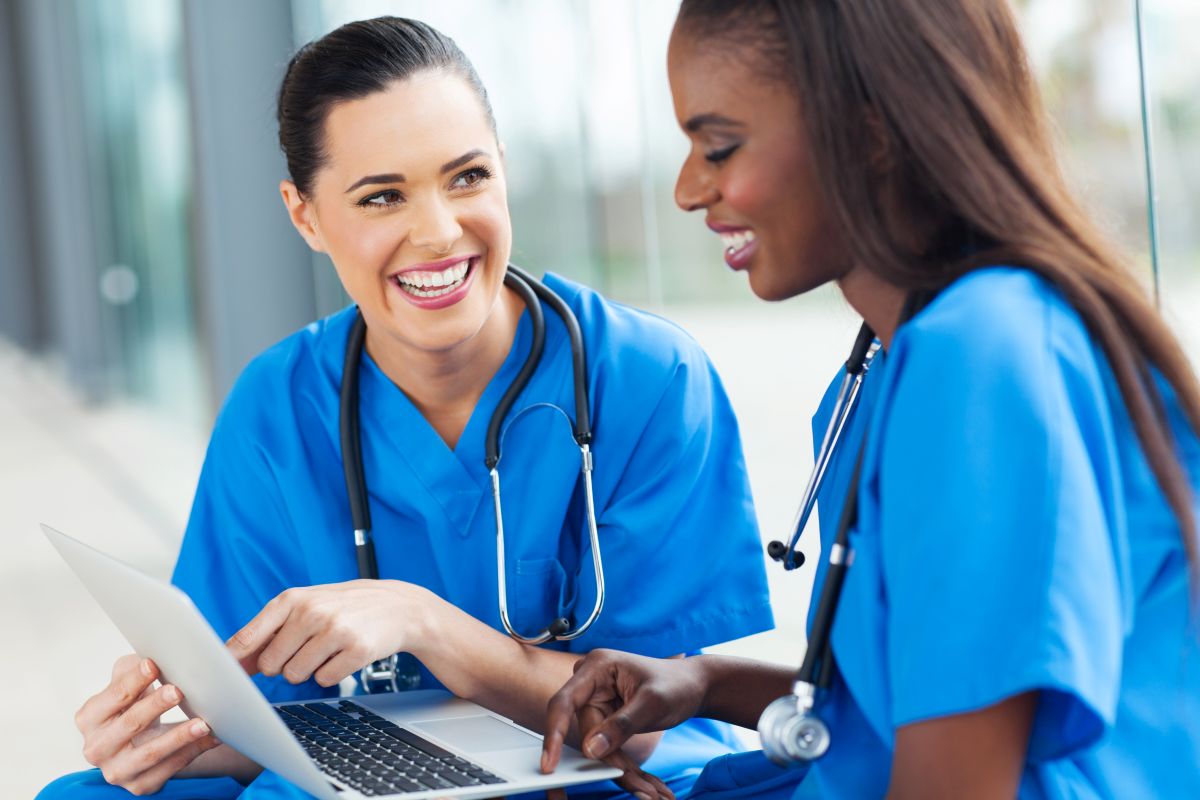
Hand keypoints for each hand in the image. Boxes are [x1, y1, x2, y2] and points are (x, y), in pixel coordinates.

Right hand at [75, 654, 220, 794]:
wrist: (140, 742)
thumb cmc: (132, 707)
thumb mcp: (127, 686)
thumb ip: (130, 669)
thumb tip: (149, 657)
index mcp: (89, 718)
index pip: (114, 696)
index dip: (134, 680)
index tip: (154, 664)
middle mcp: (97, 748)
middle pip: (130, 724)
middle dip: (155, 706)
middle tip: (178, 691)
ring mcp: (117, 770)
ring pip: (150, 753)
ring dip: (178, 737)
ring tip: (202, 722)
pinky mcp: (140, 784)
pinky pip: (170, 768)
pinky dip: (193, 752)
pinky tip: (211, 737)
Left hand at [226, 579, 432, 686]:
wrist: (398, 606)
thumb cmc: (343, 607)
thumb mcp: (305, 608)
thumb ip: (268, 633)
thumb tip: (233, 662)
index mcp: (291, 599)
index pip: (248, 637)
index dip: (232, 661)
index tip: (221, 678)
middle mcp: (311, 612)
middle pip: (271, 665)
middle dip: (284, 665)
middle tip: (306, 649)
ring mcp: (335, 630)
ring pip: (296, 675)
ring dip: (309, 670)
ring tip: (328, 649)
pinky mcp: (357, 650)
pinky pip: (324, 680)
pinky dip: (331, 674)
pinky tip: (345, 654)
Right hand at [541, 650, 710, 798]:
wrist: (692, 686)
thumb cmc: (676, 684)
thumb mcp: (652, 704)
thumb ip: (621, 725)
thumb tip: (590, 750)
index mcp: (597, 667)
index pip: (564, 702)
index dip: (554, 733)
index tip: (549, 764)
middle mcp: (591, 683)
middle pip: (585, 732)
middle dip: (610, 762)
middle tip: (640, 788)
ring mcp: (597, 702)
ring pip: (596, 746)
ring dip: (622, 769)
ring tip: (650, 790)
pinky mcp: (604, 719)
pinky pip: (607, 748)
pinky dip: (626, 766)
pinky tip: (646, 784)